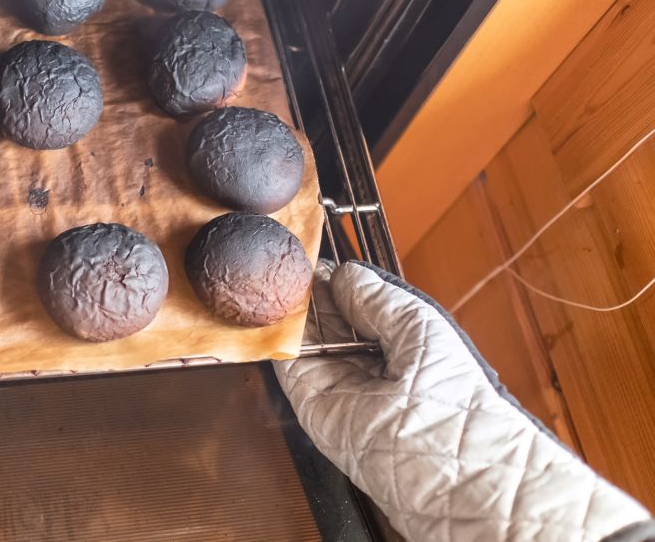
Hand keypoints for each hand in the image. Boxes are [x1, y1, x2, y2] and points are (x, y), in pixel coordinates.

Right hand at [274, 262, 652, 541]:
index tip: (311, 254)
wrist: (450, 469)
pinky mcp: (312, 405)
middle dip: (307, 291)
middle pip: (324, 318)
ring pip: (302, 338)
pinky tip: (269, 307)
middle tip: (285, 261)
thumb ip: (378, 298)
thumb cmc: (455, 404)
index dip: (335, 279)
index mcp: (400, 342)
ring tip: (273, 276)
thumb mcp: (420, 327)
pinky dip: (276, 335)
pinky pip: (286, 363)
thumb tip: (343, 274)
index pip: (356, 303)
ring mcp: (336, 384)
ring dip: (289, 309)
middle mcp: (366, 363)